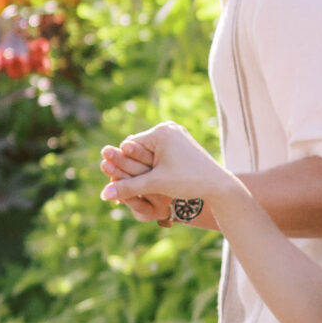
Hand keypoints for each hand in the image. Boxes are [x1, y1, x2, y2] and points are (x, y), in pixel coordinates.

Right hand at [100, 122, 231, 214]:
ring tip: (138, 183)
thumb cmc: (187, 182)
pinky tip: (154, 179)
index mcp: (160, 131)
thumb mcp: (154, 184)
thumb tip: (103, 195)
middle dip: (132, 165)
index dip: (122, 165)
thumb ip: (127, 188)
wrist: (218, 185)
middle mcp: (168, 127)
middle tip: (124, 183)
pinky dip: (156, 164)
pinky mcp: (183, 142)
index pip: (129, 147)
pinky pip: (162, 152)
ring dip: (144, 166)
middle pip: (139, 148)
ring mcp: (177, 133)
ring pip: (150, 151)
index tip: (117, 180)